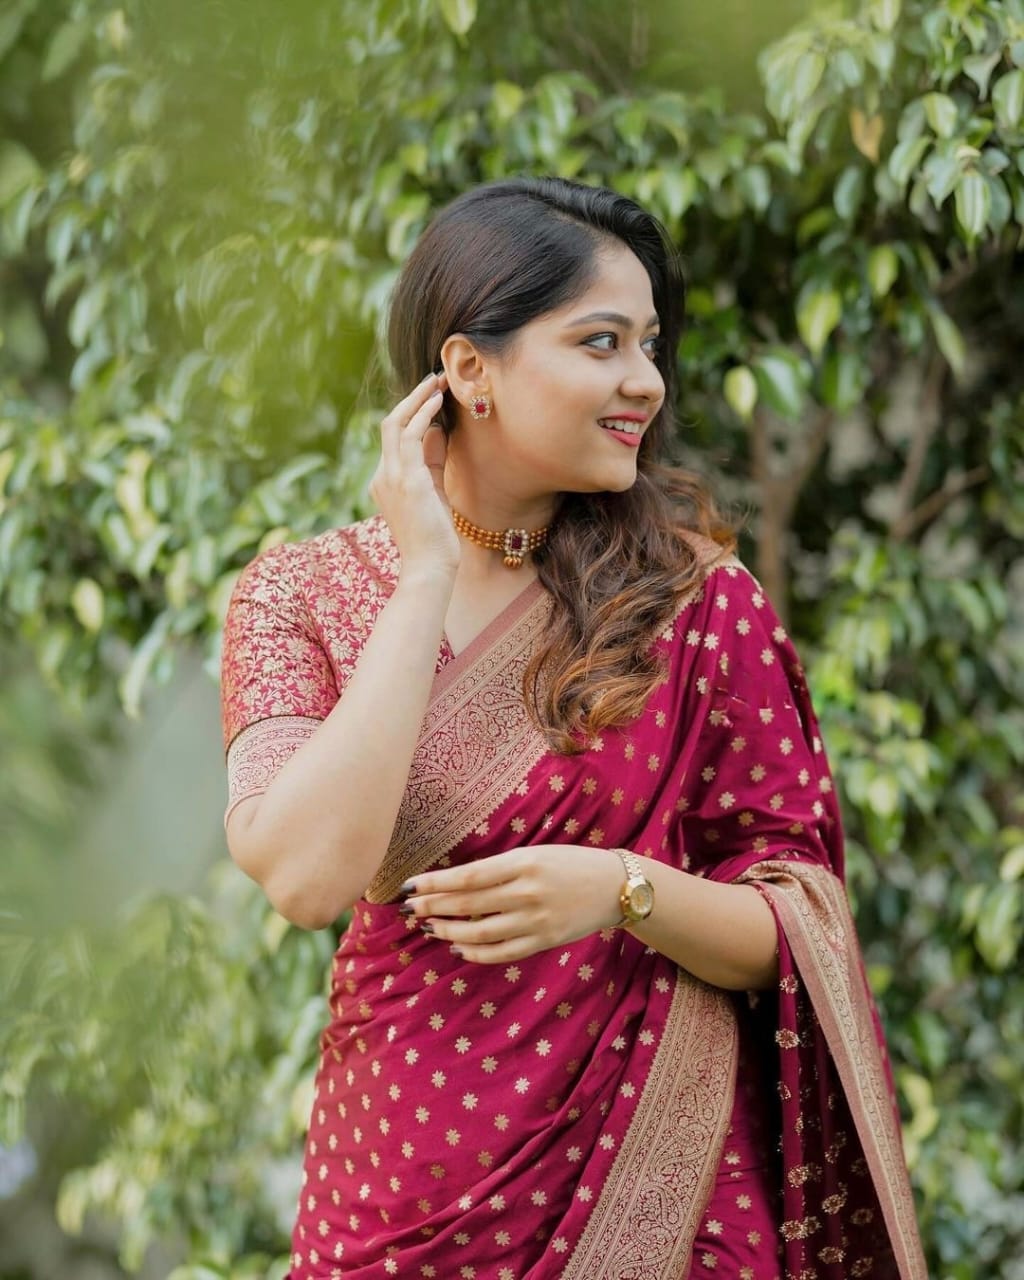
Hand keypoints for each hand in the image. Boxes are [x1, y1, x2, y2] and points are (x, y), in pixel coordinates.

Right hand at [369, 371, 460, 577]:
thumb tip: (439, 431)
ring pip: (396, 424)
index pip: (393, 438)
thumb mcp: (433, 493)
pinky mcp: (406, 481)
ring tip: (438, 383)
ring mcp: (391, 478)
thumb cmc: (434, 539)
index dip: (411, 413)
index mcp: (384, 481)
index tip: (431, 396)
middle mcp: (382, 476)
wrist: (428, 568)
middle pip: (390, 424)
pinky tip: (437, 403)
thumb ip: (432, 462)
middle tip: (434, 379)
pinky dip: (423, 416)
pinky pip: (410, 437)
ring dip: (418, 400)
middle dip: (412, 399)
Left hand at [399, 845, 624, 962]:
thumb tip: (452, 884)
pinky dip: (474, 952)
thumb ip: (498, 868)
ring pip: (478, 933)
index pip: (467, 877)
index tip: (408, 886)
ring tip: (428, 928)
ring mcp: (535, 921)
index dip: (433, 884)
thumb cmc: (570, 864)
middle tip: (407, 910)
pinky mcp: (543, 942)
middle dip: (431, 907)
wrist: (615, 887)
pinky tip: (457, 947)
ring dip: (447, 931)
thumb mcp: (534, 854)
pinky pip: (500, 953)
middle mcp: (527, 892)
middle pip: (467, 905)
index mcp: (523, 863)